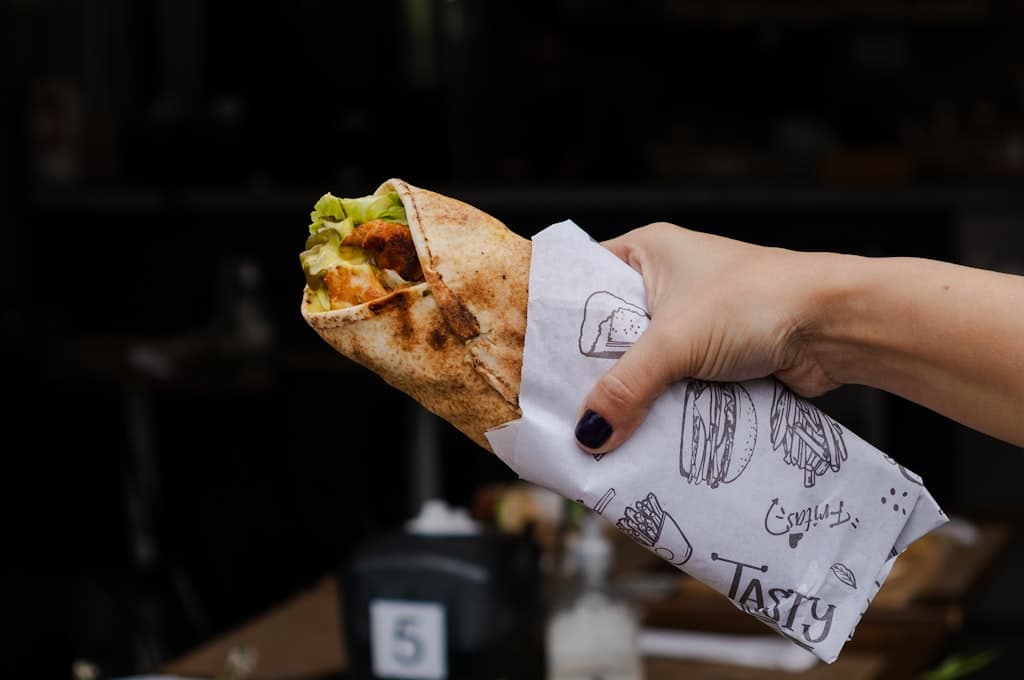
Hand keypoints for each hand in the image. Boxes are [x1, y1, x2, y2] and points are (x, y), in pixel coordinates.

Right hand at [574, 222, 839, 452]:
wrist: (839, 325)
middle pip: (611, 333)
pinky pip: (675, 387)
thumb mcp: (677, 342)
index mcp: (648, 251)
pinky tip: (641, 437)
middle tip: (561, 409)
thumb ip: (626, 388)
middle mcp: (667, 283)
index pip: (583, 283)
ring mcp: (695, 322)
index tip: (532, 363)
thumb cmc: (758, 302)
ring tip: (596, 433)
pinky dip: (663, 410)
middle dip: (594, 372)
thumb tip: (588, 436)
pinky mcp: (717, 357)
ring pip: (645, 366)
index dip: (558, 322)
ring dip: (632, 397)